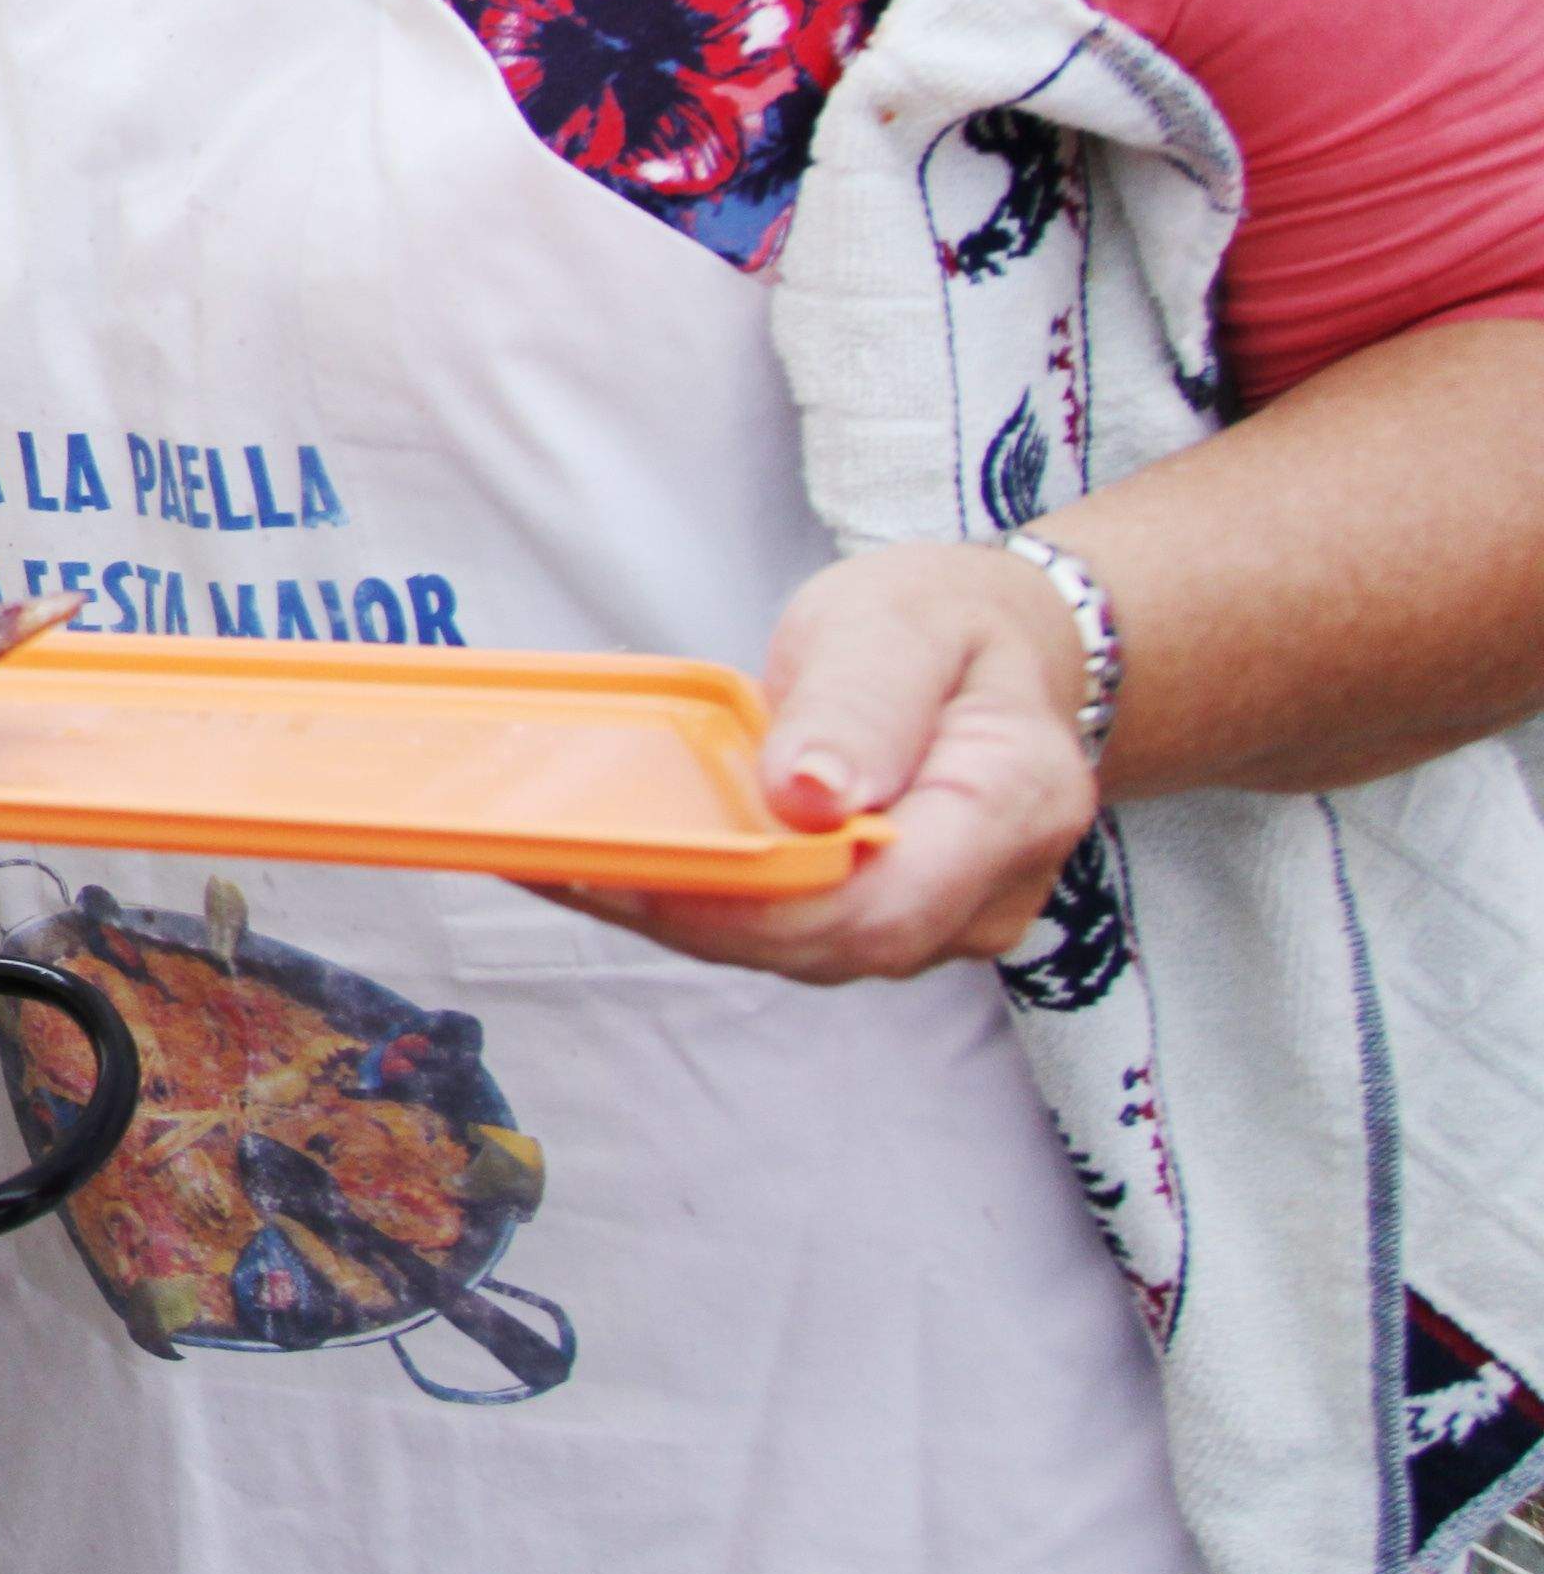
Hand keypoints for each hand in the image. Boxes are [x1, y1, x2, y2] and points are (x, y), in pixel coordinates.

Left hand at [547, 541, 1098, 980]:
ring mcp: (940, 919)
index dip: (756, 905)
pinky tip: (607, 864)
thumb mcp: (899, 626)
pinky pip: (784, 928)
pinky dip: (696, 901)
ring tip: (560, 860)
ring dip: (679, 913)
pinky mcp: (883, 919)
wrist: (993, 647)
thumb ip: (860, 708)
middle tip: (563, 862)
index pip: (884, 901)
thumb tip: (812, 798)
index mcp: (1014, 803)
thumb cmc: (945, 624)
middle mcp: (988, 890)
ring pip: (796, 948)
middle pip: (830, 942)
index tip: (640, 871)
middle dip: (693, 913)